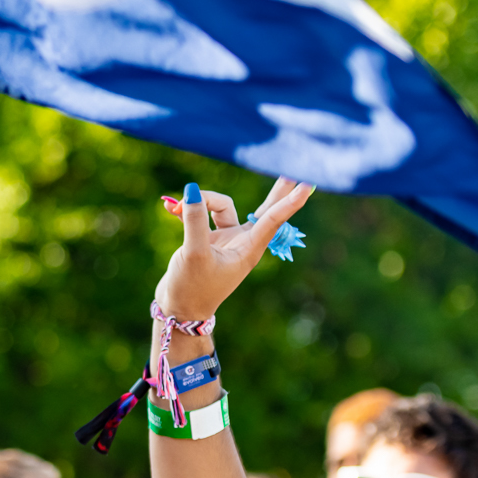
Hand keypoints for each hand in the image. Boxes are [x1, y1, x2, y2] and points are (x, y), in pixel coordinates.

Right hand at [154, 178, 313, 319]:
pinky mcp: (209, 240)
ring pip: (221, 206)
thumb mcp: (193, 254)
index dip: (290, 200)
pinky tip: (169, 207)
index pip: (273, 219)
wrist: (178, 310)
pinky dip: (187, 210)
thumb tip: (191, 190)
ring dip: (202, 201)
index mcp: (249, 249)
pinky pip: (201, 216)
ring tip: (177, 207)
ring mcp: (226, 240)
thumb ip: (194, 220)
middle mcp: (242, 242)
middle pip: (266, 208)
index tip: (309, 182)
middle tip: (297, 167)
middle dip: (279, 189)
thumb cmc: (191, 288)